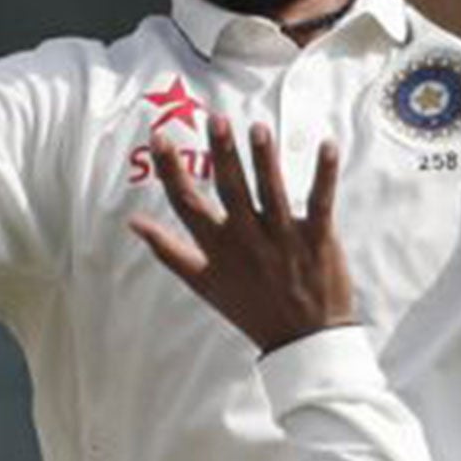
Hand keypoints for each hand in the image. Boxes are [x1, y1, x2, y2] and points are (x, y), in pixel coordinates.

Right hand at [128, 114, 353, 353]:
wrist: (301, 341)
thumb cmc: (251, 308)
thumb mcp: (203, 284)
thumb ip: (169, 251)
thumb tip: (134, 223)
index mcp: (217, 249)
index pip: (187, 205)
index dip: (171, 171)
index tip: (159, 139)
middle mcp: (247, 241)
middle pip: (231, 191)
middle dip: (222, 154)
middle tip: (215, 119)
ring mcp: (283, 239)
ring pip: (272, 193)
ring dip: (265, 159)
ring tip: (257, 128)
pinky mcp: (317, 240)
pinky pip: (321, 202)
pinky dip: (325, 174)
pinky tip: (326, 145)